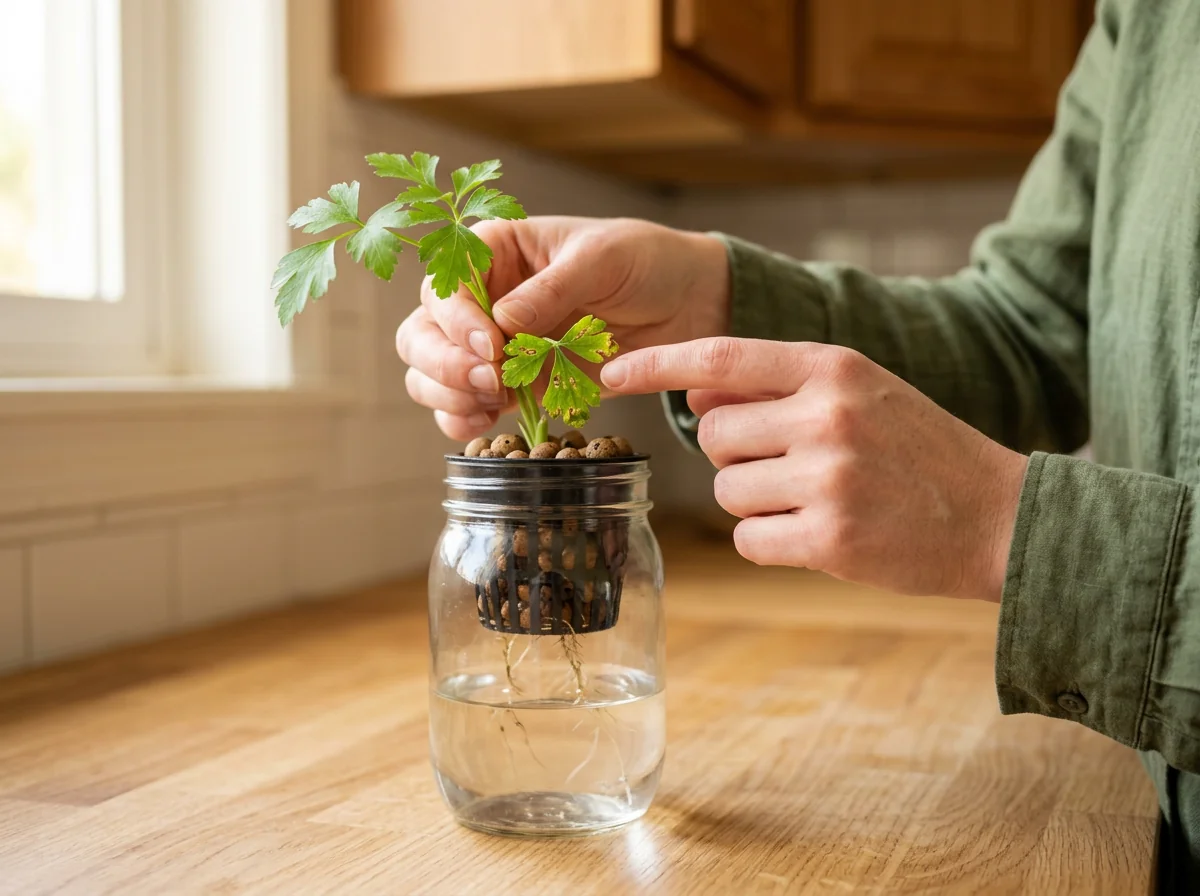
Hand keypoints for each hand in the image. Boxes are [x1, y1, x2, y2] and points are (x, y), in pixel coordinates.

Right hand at [395, 216, 728, 439]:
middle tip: (490, 381)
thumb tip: (503, 320)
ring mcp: (493, 345)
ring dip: (446, 393)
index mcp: (496, 250)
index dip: (456, 317)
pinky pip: (464, 406)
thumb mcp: (603, 258)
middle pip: (422, 331)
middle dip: (443, 362)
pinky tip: (487, 421)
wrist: (686, 302)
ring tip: (492, 401)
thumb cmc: (644, 261)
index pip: (445, 282)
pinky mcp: (514, 383)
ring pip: (429, 372)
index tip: (491, 344)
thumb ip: (552, 288)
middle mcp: (483, 297)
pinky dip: (462, 418)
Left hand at [601, 337, 1027, 600]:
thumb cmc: (921, 451)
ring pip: (725, 492)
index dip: (655, 364)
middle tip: (789, 468)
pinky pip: (748, 540)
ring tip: (815, 501)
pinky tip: (819, 535)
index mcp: (833, 367)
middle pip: (712, 436)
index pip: (719, 356)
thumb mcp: (861, 392)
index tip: (611, 372)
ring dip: (756, 503)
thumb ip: (779, 386)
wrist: (1000, 518)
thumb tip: (695, 389)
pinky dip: (770, 542)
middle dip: (734, 456)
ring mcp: (827, 478)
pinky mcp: (829, 540)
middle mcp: (826, 415)